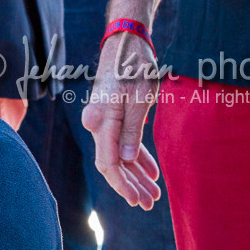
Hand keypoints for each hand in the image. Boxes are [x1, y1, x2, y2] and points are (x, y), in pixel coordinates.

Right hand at [81, 31, 162, 208]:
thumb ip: (131, 130)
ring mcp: (102, 122)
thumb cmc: (134, 68)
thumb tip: (126, 159)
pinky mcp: (111, 118)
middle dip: (130, 185)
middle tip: (150, 204)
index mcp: (100, 120)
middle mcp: (96, 124)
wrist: (125, 45)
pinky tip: (150, 173)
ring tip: (153, 194)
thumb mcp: (139, 99)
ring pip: (118, 156)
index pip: (108, 162)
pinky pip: (122, 143)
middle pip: (112, 163)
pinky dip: (136, 158)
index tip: (136, 199)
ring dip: (135, 175)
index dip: (122, 184)